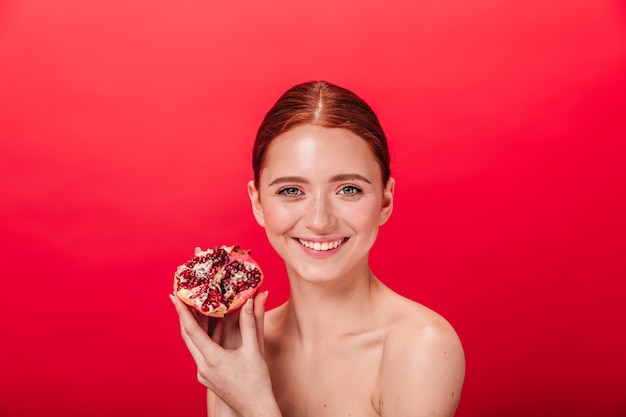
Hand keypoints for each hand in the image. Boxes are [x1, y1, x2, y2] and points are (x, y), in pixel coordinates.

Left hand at [171, 292, 278, 415]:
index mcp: (212, 359)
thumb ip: (251, 323)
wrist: (255, 409)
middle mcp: (203, 367)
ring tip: (198, 309)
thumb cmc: (257, 382)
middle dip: (184, 316)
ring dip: (195, 327)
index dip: (182, 312)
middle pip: (188, 337)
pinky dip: (206, 338)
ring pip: (194, 345)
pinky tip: (215, 327)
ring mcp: (204, 374)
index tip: (174, 297)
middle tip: (183, 298)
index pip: (191, 330)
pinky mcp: (208, 377)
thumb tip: (251, 301)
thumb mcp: (254, 350)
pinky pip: (202, 353)